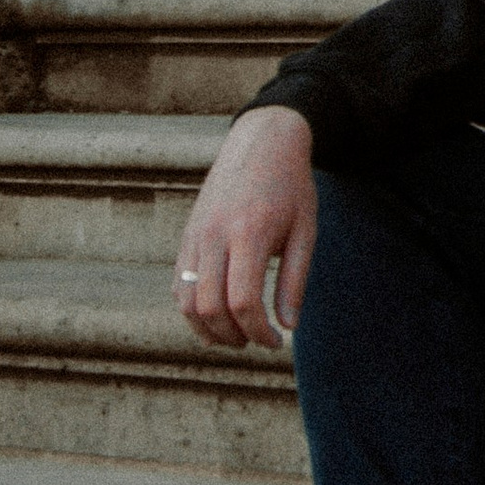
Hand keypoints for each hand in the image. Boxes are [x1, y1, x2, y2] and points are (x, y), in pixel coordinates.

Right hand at [175, 106, 316, 350]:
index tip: (276, 341)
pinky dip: (193, 310)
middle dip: (233, 336)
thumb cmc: (291, 187)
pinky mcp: (187, 237)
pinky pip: (179, 285)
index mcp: (250, 232)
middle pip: (210, 308)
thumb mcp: (305, 230)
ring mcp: (195, 236)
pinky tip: (218, 315)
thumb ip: (295, 281)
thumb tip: (288, 327)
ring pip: (187, 301)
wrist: (262, 142)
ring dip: (208, 329)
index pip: (243, 301)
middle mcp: (215, 235)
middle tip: (256, 341)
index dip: (259, 331)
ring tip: (236, 335)